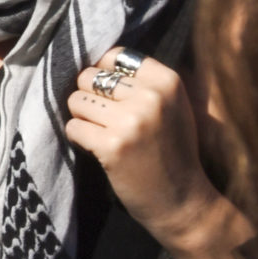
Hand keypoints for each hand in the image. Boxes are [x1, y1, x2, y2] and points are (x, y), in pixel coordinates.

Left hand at [63, 46, 248, 258]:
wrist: (185, 203)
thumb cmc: (172, 152)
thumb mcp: (171, 106)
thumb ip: (141, 81)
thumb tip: (95, 58)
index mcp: (167, 81)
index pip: (112, 55)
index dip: (103, 75)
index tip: (112, 96)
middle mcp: (151, 96)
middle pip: (89, 77)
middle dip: (90, 98)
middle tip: (108, 122)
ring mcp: (131, 121)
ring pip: (76, 101)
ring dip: (83, 119)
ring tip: (106, 136)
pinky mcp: (112, 145)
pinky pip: (73, 128)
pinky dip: (80, 139)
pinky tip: (101, 151)